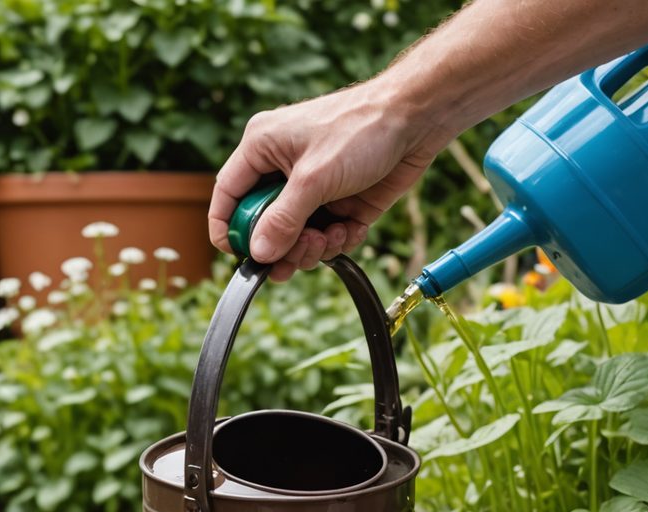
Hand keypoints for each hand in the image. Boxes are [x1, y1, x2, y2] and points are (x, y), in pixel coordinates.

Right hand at [209, 81, 438, 281]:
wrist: (418, 118)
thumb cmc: (362, 128)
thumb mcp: (314, 178)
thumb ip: (283, 220)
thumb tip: (259, 253)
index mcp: (262, 148)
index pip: (228, 196)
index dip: (229, 230)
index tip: (241, 257)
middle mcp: (282, 168)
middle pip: (263, 226)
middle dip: (283, 246)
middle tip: (301, 252)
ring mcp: (311, 188)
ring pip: (295, 237)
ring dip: (314, 247)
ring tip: (334, 234)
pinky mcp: (339, 202)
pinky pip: (326, 236)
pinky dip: (338, 240)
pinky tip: (354, 226)